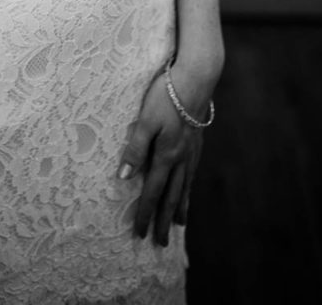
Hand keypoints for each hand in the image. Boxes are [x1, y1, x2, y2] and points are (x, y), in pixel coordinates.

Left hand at [117, 64, 210, 244]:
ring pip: (186, 186)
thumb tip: (124, 177)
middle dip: (166, 221)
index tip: (139, 234)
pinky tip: (188, 187)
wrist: (196, 78)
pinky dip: (189, 188)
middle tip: (162, 243)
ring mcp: (192, 151)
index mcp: (166, 155)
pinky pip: (192, 173)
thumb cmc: (166, 95)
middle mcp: (182, 158)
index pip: (153, 192)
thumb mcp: (145, 119)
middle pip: (173, 197)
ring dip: (181, 207)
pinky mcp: (197, 141)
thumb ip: (135, 148)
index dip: (145, 214)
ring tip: (181, 223)